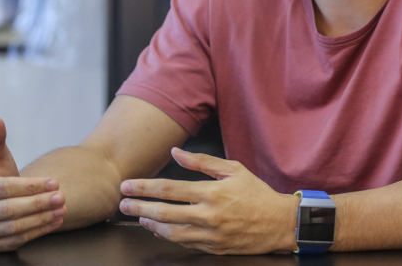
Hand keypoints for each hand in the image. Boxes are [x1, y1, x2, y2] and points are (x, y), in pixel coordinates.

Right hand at [0, 117, 65, 250]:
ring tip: (62, 208)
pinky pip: (17, 241)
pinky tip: (54, 221)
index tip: (54, 181)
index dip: (30, 186)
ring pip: (14, 227)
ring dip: (41, 218)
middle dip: (38, 203)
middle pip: (9, 210)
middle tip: (61, 197)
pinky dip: (38, 231)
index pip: (4, 188)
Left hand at [119, 148, 299, 254]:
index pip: (169, 189)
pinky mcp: (214, 249)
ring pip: (171, 233)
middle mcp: (208, 215)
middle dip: (139, 208)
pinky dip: (169, 236)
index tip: (127, 185)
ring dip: (151, 224)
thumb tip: (176, 153)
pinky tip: (160, 229)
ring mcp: (210, 235)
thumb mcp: (233, 169)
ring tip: (138, 217)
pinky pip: (185, 243)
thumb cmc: (257, 193)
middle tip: (122, 204)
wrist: (279, 223)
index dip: (144, 188)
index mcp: (212, 193)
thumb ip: (202, 162)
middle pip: (164, 213)